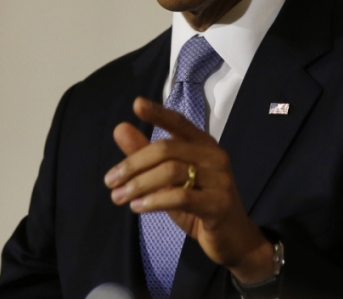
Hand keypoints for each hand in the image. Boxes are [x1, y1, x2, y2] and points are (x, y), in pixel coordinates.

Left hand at [104, 97, 274, 282]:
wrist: (232, 238)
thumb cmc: (198, 205)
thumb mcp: (169, 181)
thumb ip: (145, 154)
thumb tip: (120, 127)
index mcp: (203, 145)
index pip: (179, 122)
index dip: (158, 113)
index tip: (136, 104)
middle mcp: (214, 156)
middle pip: (167, 149)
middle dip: (134, 164)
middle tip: (110, 181)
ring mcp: (219, 179)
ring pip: (172, 172)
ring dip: (139, 184)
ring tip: (118, 197)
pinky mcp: (218, 204)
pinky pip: (181, 197)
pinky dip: (155, 201)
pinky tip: (137, 208)